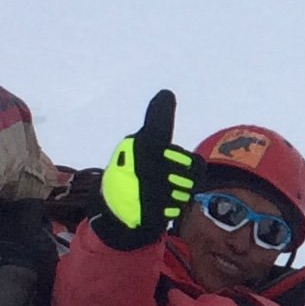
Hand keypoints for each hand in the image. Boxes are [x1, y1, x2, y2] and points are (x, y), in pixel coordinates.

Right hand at [95, 90, 195, 244]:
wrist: (112, 202)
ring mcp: (142, 190)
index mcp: (142, 145)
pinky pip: (174, 209)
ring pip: (183, 194)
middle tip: (175, 180)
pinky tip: (159, 204)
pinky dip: (171, 208)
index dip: (191, 162)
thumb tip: (167, 93)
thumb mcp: (143, 139)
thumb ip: (158, 120)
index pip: (183, 154)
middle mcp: (141, 165)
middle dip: (187, 179)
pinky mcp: (144, 212)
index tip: (189, 165)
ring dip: (179, 194)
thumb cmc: (135, 165)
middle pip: (190, 175)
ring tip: (164, 190)